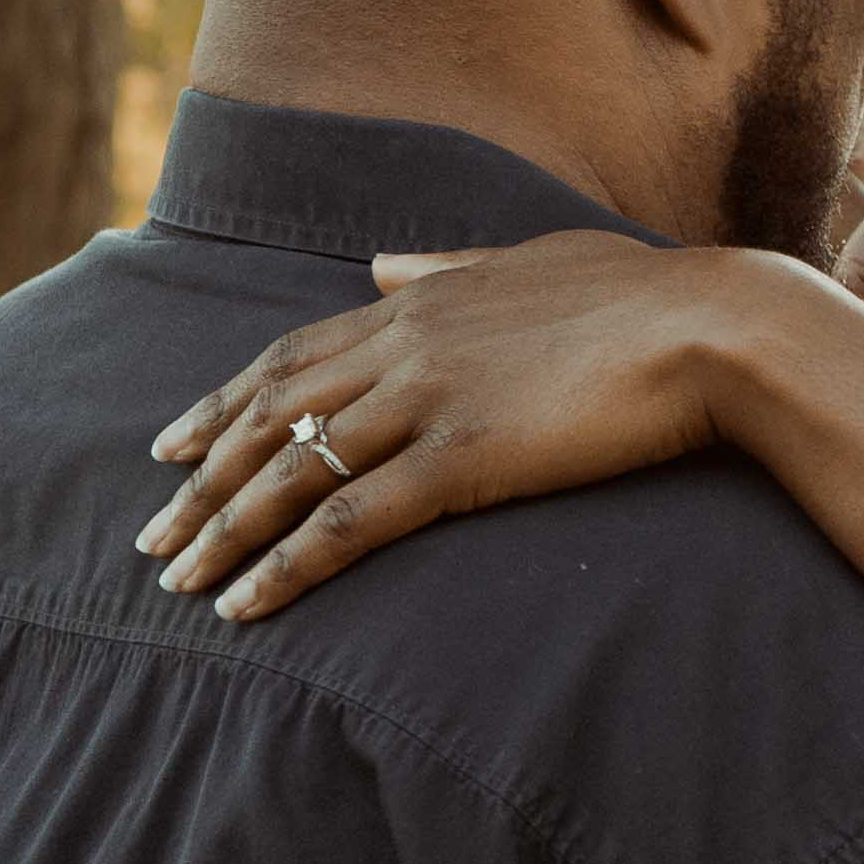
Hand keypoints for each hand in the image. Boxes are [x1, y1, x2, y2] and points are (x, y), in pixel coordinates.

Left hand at [134, 230, 772, 621]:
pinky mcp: (461, 460)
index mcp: (420, 298)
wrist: (713, 327)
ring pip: (291, 473)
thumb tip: (379, 261)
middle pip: (269, 416)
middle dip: (201, 481)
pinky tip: (248, 604)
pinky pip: (348, 521)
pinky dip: (286, 565)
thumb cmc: (647, 295)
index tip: (172, 447)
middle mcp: (403, 343)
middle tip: (150, 534)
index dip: (222, 404)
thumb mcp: (534, 259)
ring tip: (178, 583)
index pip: (290, 356)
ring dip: (225, 532)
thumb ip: (447, 265)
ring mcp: (427, 400)